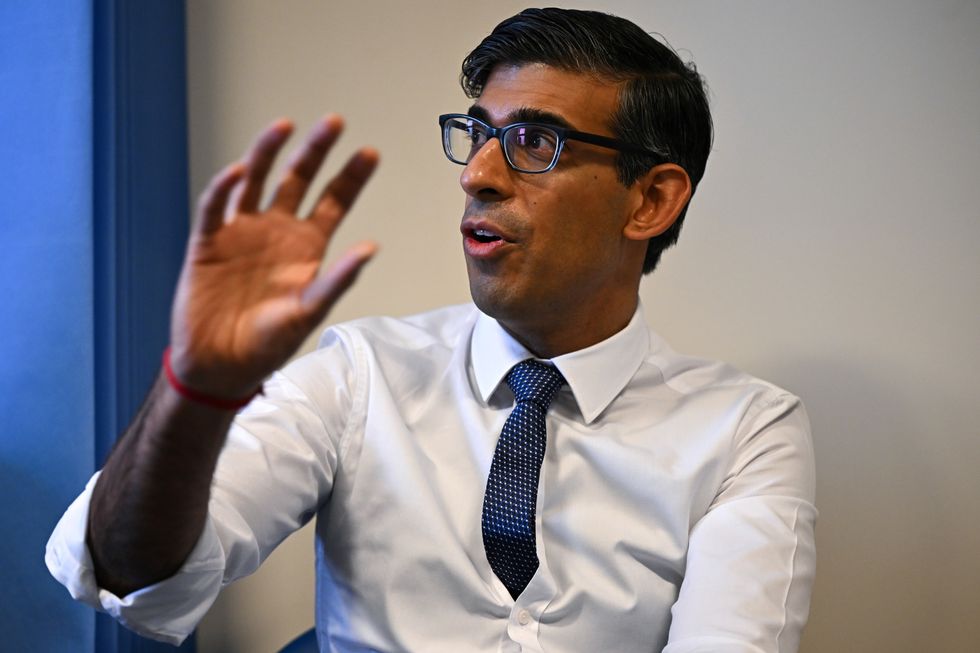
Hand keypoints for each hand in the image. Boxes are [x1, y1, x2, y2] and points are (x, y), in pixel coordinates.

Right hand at [169, 115, 377, 397]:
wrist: (220, 365)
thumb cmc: (268, 344)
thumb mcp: (310, 311)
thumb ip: (338, 279)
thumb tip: (372, 247)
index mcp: (306, 247)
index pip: (333, 202)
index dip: (350, 178)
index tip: (370, 152)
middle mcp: (276, 231)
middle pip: (297, 180)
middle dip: (315, 151)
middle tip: (334, 122)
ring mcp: (242, 232)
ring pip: (256, 180)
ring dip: (268, 152)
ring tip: (285, 126)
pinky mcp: (209, 241)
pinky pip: (215, 207)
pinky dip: (224, 187)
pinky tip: (237, 170)